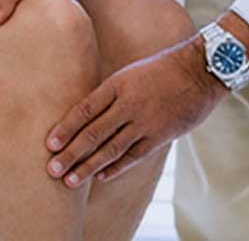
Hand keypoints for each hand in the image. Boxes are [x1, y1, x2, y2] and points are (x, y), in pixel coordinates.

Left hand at [45, 39, 226, 187]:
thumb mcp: (131, 72)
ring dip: (88, 166)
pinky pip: (133, 155)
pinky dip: (115, 167)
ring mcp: (144, 122)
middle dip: (70, 153)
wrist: (199, 71)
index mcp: (118, 84)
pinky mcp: (159, 136)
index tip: (49, 144)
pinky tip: (100, 176)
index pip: (85, 109)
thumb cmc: (162, 68)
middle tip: (51, 169)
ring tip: (70, 180)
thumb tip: (86, 112)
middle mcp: (128, 104)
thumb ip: (110, 93)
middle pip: (93, 133)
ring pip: (110, 148)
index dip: (65, 128)